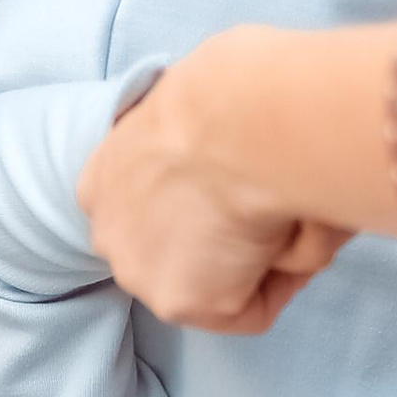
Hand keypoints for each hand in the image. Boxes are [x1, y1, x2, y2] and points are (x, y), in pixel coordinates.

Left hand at [81, 45, 352, 334]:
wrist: (246, 115)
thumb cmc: (236, 88)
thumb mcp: (196, 104)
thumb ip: (196, 145)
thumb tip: (238, 175)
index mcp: (103, 178)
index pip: (151, 209)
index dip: (205, 206)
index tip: (247, 187)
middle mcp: (108, 231)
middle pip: (179, 253)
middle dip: (227, 243)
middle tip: (280, 205)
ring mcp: (142, 273)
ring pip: (218, 283)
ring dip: (259, 258)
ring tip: (290, 210)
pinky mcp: (186, 303)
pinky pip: (253, 308)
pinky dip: (285, 276)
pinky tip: (293, 231)